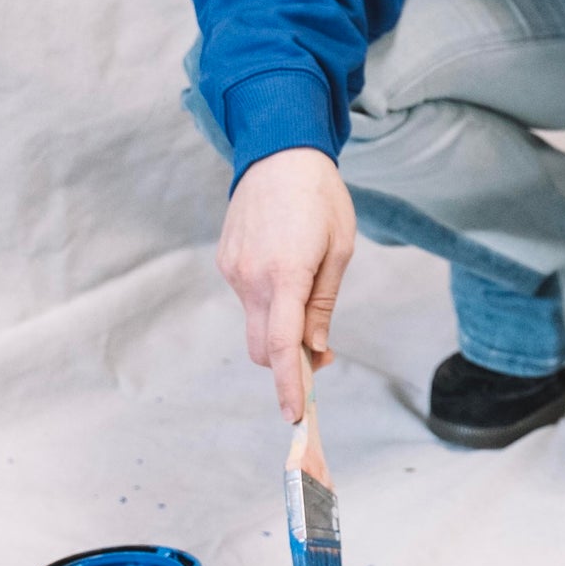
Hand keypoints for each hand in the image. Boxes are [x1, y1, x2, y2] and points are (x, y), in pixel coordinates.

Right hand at [218, 147, 354, 422]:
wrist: (279, 151)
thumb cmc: (320, 198)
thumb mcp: (339, 249)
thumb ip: (323, 304)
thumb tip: (315, 349)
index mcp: (284, 274)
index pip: (279, 346)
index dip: (288, 384)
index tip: (294, 414)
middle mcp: (250, 278)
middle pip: (260, 348)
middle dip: (284, 361)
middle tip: (318, 348)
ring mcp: (233, 270)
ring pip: (253, 323)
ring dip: (277, 326)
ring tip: (306, 290)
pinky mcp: (225, 262)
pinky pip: (247, 297)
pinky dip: (266, 301)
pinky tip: (285, 267)